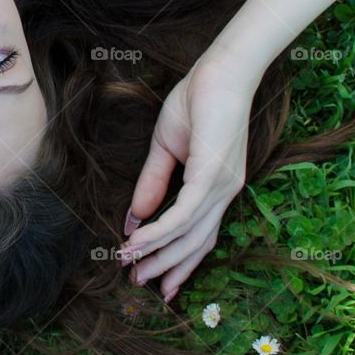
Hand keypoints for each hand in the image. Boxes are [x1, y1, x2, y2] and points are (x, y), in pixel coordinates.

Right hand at [119, 56, 260, 301]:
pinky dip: (159, 231)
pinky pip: (183, 214)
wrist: (219, 71)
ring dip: (157, 254)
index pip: (199, 235)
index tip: (155, 280)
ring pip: (188, 235)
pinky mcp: (212, 176)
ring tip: (130, 268)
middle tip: (137, 284)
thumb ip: (152, 182)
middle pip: (195, 243)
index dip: (177, 259)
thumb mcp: (165, 148)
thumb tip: (135, 216)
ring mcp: (221, 187)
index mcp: (216, 187)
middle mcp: (224, 193)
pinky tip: (137, 241)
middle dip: (165, 267)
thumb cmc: (196, 101)